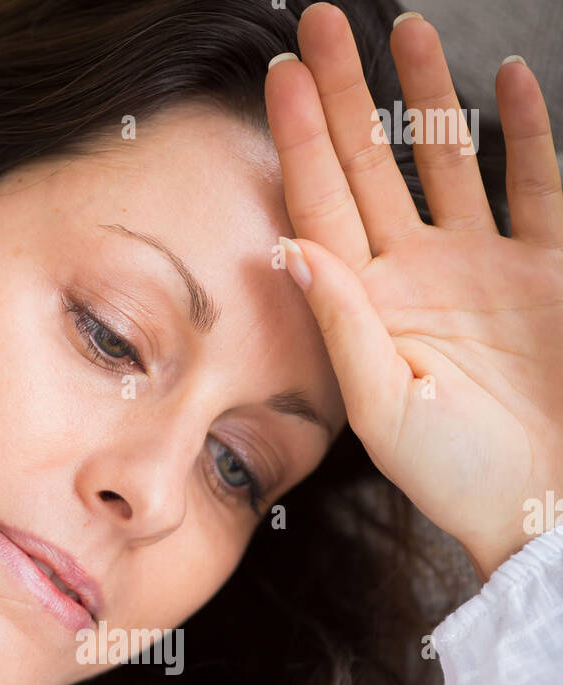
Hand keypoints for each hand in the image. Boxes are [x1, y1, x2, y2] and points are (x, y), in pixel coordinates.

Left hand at [266, 4, 562, 581]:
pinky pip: (531, 185)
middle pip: (369, 167)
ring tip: (406, 28)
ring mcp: (479, 267)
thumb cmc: (459, 476)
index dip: (300, 141)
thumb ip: (342, 324)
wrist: (543, 503)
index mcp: (366, 310)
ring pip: (446, 160)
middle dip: (345, 96)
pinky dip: (523, 133)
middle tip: (321, 24)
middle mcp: (414, 276)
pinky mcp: (542, 268)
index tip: (281, 74)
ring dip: (427, 95)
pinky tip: (507, 81)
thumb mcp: (386, 408)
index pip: (320, 207)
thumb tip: (288, 246)